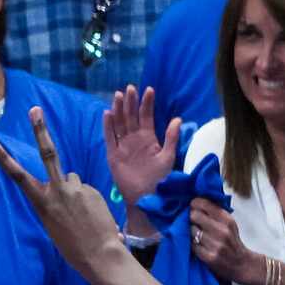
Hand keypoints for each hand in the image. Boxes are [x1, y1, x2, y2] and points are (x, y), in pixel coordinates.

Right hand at [0, 108, 126, 284]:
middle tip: (34, 110)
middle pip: (48, 154)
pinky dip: (86, 200)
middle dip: (40, 130)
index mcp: (42, 204)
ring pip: (70, 179)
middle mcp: (57, 191)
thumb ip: (55, 200)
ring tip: (80, 215)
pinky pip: (84, 189)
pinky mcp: (91, 189)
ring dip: (73, 192)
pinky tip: (90, 217)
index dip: (4, 160)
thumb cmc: (72, 246)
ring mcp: (76, 188)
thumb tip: (67, 181)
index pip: (19, 178)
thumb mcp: (53, 225)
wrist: (99, 254)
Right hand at [103, 84, 178, 208]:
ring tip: (118, 95)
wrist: (146, 196)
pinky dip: (108, 127)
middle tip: (130, 88)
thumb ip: (171, 138)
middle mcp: (134, 139)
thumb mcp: (168, 156)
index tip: (149, 90)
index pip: (146, 116)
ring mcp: (123, 146)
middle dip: (130, 102)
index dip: (147, 103)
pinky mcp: (113, 155)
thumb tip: (177, 119)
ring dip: (118, 110)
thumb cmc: (159, 178)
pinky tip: (107, 114)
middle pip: (131, 116)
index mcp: (148, 137)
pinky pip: (109, 138)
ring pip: (119, 124)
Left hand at [189, 198, 258, 284]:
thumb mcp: (229, 223)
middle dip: (190, 217)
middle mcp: (222, 230)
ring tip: (195, 233)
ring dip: (190, 232)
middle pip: (195, 216)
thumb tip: (198, 202)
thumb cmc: (231, 241)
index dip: (195, 204)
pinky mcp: (209, 257)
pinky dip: (191, 244)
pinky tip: (196, 244)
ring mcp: (215, 244)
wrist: (240, 263)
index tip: (192, 205)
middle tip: (190, 220)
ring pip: (192, 231)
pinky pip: (192, 245)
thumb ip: (216, 213)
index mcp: (227, 219)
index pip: (206, 205)